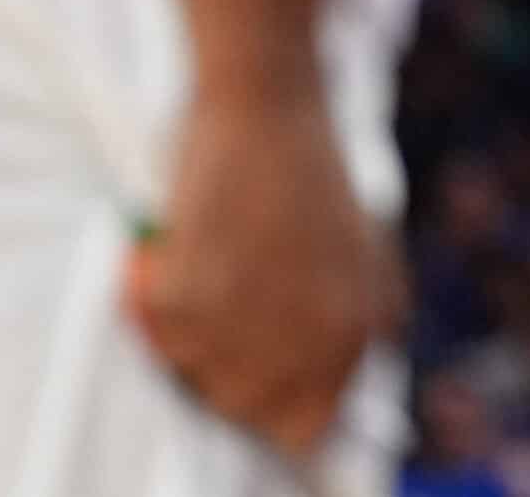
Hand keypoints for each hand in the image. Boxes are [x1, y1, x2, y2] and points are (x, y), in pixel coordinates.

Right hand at [125, 83, 386, 457]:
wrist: (269, 103)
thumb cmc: (313, 170)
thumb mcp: (369, 253)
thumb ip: (364, 322)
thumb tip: (334, 388)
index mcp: (352, 330)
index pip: (308, 426)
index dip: (280, 410)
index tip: (260, 382)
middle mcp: (303, 338)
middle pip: (246, 406)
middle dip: (229, 366)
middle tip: (225, 306)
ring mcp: (242, 320)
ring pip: (195, 372)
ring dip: (192, 329)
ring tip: (209, 264)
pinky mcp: (188, 292)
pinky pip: (161, 331)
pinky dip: (159, 296)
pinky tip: (180, 248)